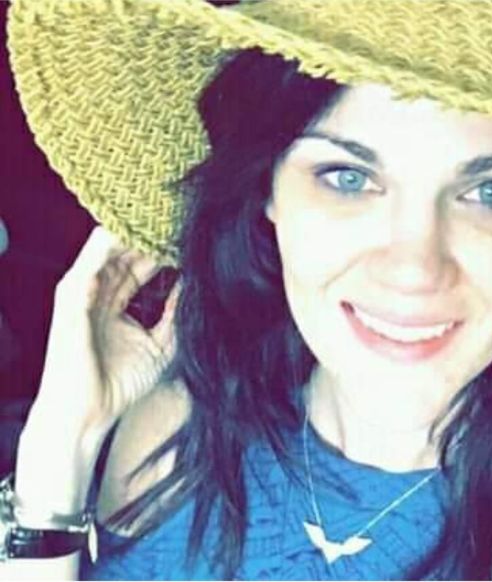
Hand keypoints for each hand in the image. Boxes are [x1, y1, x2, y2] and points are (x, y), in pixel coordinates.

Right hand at [32, 226, 179, 435]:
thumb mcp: (159, 345)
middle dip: (148, 232)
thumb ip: (175, 315)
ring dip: (129, 231)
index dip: (161, 248)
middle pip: (123, 252)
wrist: (88, 417)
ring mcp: (81, 296)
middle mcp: (96, 295)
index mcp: (113, 304)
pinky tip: (126, 230)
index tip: (185, 231)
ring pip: (104, 251)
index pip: (137, 266)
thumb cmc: (119, 385)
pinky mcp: (70, 302)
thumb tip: (195, 286)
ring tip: (156, 211)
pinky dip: (106, 247)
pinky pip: (89, 266)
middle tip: (174, 213)